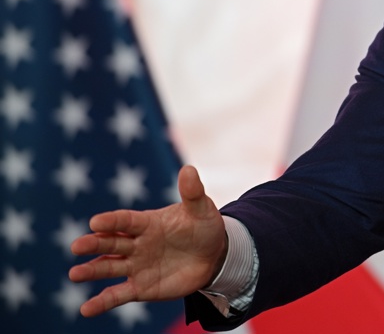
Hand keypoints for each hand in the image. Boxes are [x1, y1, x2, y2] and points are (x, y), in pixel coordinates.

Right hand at [69, 165, 227, 316]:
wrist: (213, 256)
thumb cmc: (204, 227)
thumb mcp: (201, 209)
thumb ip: (192, 193)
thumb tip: (188, 169)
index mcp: (147, 222)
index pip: (126, 221)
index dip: (112, 222)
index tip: (95, 222)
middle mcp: (136, 244)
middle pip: (111, 243)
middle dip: (94, 244)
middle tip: (76, 246)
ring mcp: (136, 266)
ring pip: (109, 268)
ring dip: (91, 271)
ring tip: (74, 274)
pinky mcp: (140, 287)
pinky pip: (118, 295)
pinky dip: (102, 302)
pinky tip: (86, 309)